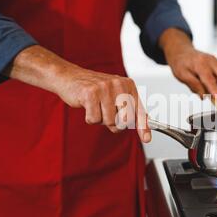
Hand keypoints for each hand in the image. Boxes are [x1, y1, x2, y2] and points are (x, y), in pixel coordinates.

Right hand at [7, 46, 150, 142]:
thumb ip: (128, 110)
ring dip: (101, 120)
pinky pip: (95, 119)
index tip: (146, 139)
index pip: (139, 110)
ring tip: (96, 107)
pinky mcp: (90, 93)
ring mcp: (105, 88)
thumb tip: (143, 129)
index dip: (143, 127)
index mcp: (128, 85)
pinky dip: (90, 118)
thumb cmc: (94, 89)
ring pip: (109, 121)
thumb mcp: (115, 96)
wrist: (70, 77)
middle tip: (106, 114)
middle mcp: (119, 85)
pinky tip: (87, 106)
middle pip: (125, 120)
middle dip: (115, 124)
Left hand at [160, 29, 216, 95]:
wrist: (182, 51)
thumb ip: (194, 85)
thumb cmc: (181, 63)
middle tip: (208, 94)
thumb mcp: (182, 75)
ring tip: (202, 84)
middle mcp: (212, 62)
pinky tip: (204, 79)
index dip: (216, 92)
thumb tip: (203, 96)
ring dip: (215, 87)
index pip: (211, 81)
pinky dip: (214, 82)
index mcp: (201, 65)